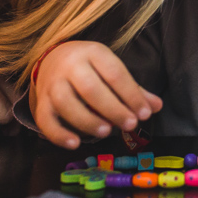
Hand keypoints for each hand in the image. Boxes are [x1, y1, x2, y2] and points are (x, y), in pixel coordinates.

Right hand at [30, 40, 161, 148]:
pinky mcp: (40, 102)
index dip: (131, 95)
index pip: (115, 74)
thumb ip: (133, 89)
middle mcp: (70, 66)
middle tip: (130, 125)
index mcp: (93, 53)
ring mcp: (52, 84)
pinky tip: (75, 144)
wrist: (52, 59)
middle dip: (113, 109)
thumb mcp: (112, 69)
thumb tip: (157, 106)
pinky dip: (59, 134)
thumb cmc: (91, 68)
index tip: (146, 113)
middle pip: (90, 88)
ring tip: (107, 132)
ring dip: (88, 121)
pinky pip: (45, 120)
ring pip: (67, 104)